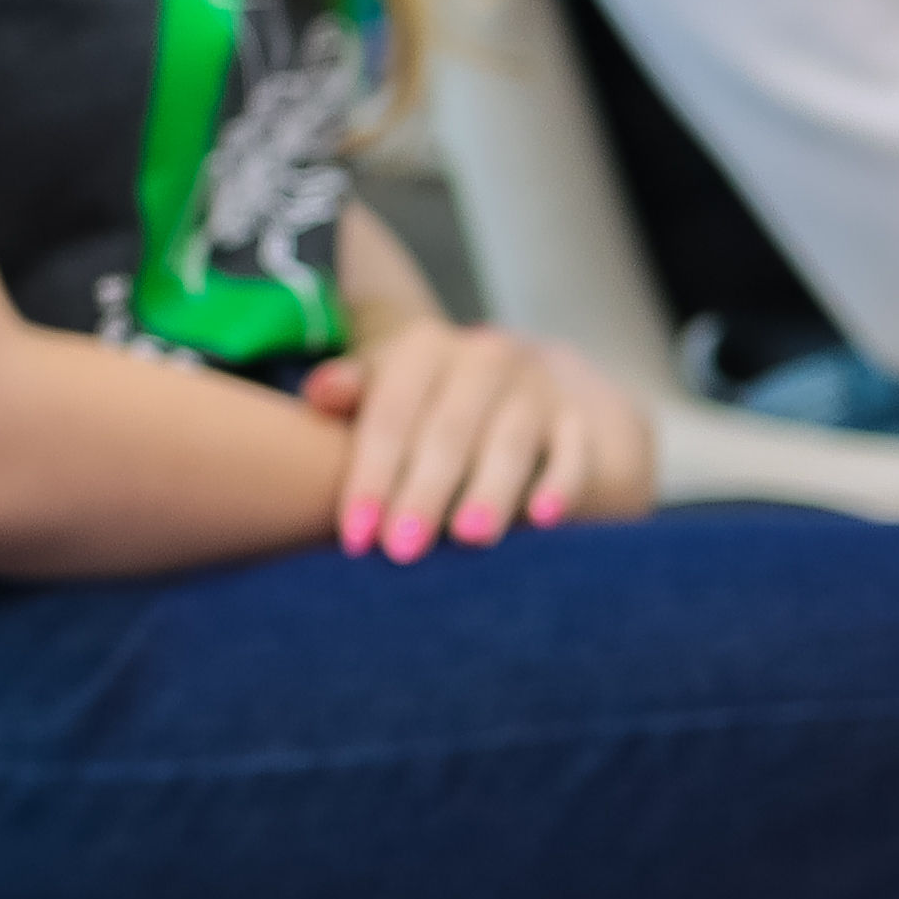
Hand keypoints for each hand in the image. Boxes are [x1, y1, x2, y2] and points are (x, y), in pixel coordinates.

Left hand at [301, 320, 658, 560]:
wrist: (523, 380)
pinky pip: (574, 451)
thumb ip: (353, 392)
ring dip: (489, 491)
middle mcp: (483, 356)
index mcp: (423, 348)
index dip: (370, 475)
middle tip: (401, 550)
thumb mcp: (388, 385)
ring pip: (510, 442)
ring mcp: (536, 385)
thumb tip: (321, 393)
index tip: (354, 537)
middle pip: (448, 432)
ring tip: (468, 538)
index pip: (391, 414)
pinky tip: (546, 519)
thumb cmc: (429, 399)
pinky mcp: (578, 416)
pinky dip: (562, 483)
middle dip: (423, 493)